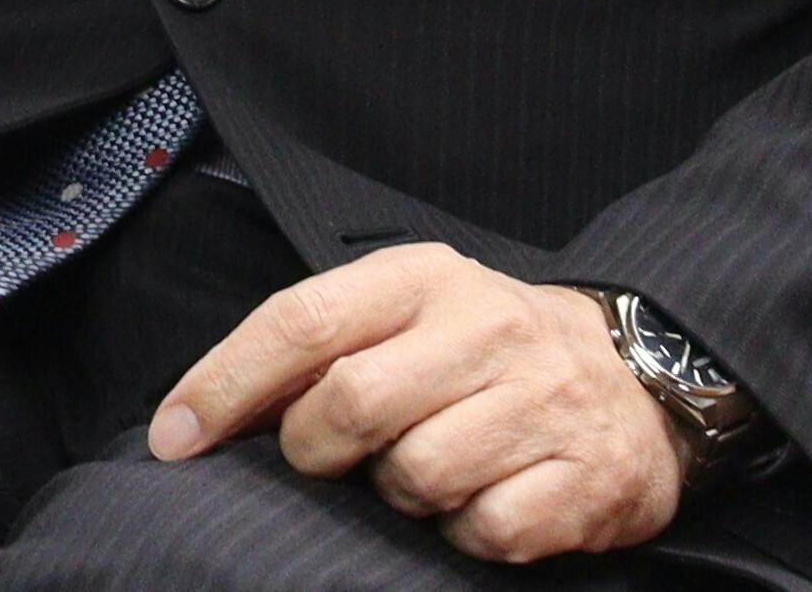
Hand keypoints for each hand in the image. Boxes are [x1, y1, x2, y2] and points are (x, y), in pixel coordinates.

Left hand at [148, 243, 688, 562]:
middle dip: (314, 447)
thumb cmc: (486, 350)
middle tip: (329, 455)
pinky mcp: (582, 482)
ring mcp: (541, 405)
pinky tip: (481, 500)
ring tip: (424, 467)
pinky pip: (482, 531)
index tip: (172, 436)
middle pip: (349, 405)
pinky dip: (464, 532)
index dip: (223, 384)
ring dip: (397, 493)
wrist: (639, 378)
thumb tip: (200, 413)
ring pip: (415, 477)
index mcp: (424, 277)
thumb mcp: (407, 311)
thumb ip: (316, 344)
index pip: (300, 322)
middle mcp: (486, 330)